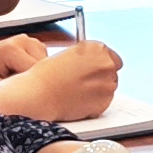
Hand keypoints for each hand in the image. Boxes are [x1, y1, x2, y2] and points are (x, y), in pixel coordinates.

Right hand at [0, 37, 119, 122]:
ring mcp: (108, 84)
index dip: (101, 64)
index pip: (111, 56)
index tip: (94, 69)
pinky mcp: (105, 102)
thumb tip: (94, 63)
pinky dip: (95, 102)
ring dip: (98, 89)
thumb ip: (87, 57)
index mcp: (97, 49)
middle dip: (101, 76)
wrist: (40, 94)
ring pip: (109, 87)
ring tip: (77, 91)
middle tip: (84, 82)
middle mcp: (107, 65)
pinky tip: (78, 100)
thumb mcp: (69, 55)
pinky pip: (104, 102)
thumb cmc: (47, 74)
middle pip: (112, 71)